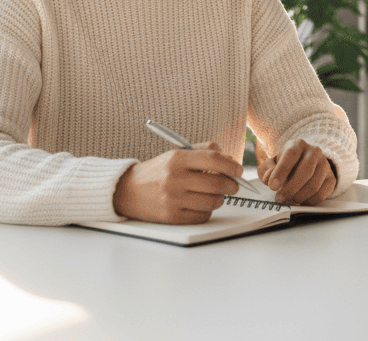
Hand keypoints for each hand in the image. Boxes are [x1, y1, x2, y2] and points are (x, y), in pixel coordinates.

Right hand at [113, 142, 243, 223]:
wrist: (128, 191)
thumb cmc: (158, 171)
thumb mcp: (177, 153)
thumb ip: (203, 151)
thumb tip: (229, 158)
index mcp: (178, 158)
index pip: (213, 159)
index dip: (231, 165)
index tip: (238, 169)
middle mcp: (175, 178)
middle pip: (216, 182)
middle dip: (231, 184)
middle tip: (233, 185)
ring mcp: (173, 199)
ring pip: (212, 201)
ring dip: (220, 198)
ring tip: (217, 194)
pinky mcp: (171, 216)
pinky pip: (201, 216)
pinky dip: (207, 211)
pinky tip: (203, 204)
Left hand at [256, 138, 336, 205]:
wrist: (304, 164)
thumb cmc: (286, 165)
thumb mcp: (273, 163)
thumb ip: (266, 170)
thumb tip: (269, 178)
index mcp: (298, 144)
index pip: (291, 154)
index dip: (282, 171)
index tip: (272, 186)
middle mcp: (314, 151)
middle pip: (306, 171)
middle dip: (290, 189)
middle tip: (280, 198)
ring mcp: (325, 165)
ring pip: (314, 185)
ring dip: (299, 197)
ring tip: (289, 200)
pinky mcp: (331, 178)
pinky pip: (321, 194)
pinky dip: (309, 202)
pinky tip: (300, 200)